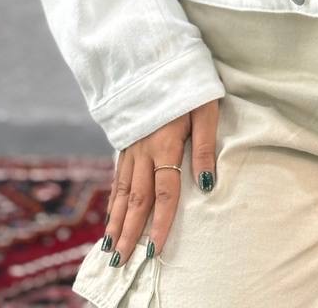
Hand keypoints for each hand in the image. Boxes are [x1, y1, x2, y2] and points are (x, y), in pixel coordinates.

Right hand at [103, 98, 219, 263]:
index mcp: (165, 143)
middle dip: (129, 232)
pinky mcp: (125, 139)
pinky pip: (117, 175)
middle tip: (121, 262)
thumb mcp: (205, 109)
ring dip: (116, 220)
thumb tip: (207, 184)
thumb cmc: (188, 82)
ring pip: (121, 190)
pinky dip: (113, 198)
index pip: (165, 193)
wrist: (155, 54)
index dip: (161, 223)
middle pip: (136, 198)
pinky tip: (111, 212)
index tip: (154, 250)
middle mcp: (143, 149)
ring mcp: (131, 145)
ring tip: (110, 247)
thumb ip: (204, 146)